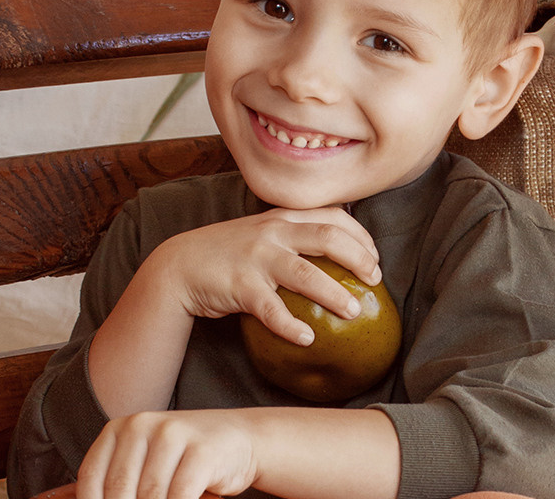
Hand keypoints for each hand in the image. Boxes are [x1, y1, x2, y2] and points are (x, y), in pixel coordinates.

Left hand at [76, 409, 256, 498]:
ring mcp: (173, 434)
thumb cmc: (182, 459)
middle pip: (119, 490)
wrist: (238, 438)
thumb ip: (114, 484)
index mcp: (118, 429)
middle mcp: (142, 425)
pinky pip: (180, 496)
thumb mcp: (143, 462)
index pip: (91, 478)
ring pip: (150, 496)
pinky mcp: (202, 450)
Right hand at [145, 206, 380, 346]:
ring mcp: (256, 258)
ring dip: (334, 293)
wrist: (180, 265)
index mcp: (282, 219)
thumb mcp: (261, 233)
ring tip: (354, 311)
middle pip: (327, 238)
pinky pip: (271, 309)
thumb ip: (292, 235)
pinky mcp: (240, 286)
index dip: (361, 235)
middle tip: (375, 280)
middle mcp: (272, 233)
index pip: (332, 216)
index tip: (375, 257)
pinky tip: (307, 338)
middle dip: (359, 258)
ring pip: (305, 274)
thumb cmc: (228, 253)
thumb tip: (336, 252)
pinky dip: (291, 325)